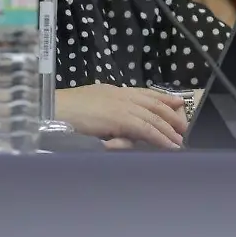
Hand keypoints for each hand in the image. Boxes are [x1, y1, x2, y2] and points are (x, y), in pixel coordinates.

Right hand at [56, 83, 186, 148]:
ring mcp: (121, 105)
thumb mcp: (89, 109)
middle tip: (183, 127)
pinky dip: (160, 138)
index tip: (176, 103)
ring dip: (168, 130)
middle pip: (153, 104)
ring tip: (179, 141)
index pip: (143, 93)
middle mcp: (120, 95)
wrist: (52, 110)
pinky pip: (146, 128)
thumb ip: (106, 114)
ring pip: (153, 117)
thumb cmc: (63, 112)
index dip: (162, 98)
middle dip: (170, 115)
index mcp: (112, 91)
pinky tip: (169, 145)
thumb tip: (119, 126)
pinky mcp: (121, 118)